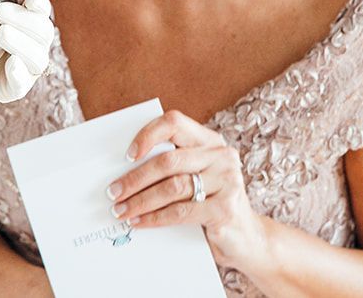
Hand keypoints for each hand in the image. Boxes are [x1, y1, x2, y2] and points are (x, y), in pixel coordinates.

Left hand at [0, 0, 53, 102]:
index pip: (30, 3)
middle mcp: (10, 36)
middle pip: (41, 29)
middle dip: (28, 20)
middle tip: (2, 12)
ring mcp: (8, 63)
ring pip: (37, 57)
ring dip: (27, 45)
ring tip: (2, 34)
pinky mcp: (2, 87)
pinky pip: (20, 85)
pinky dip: (21, 76)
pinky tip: (11, 65)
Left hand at [107, 109, 267, 272]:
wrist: (248, 238)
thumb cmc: (212, 204)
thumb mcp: (196, 178)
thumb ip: (172, 167)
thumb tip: (123, 170)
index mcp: (210, 141)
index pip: (174, 123)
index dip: (148, 134)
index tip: (127, 155)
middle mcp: (221, 156)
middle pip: (168, 160)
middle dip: (135, 178)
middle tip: (114, 192)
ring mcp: (227, 181)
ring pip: (172, 187)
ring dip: (140, 200)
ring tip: (121, 210)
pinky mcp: (225, 209)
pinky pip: (180, 212)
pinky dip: (155, 218)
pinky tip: (140, 222)